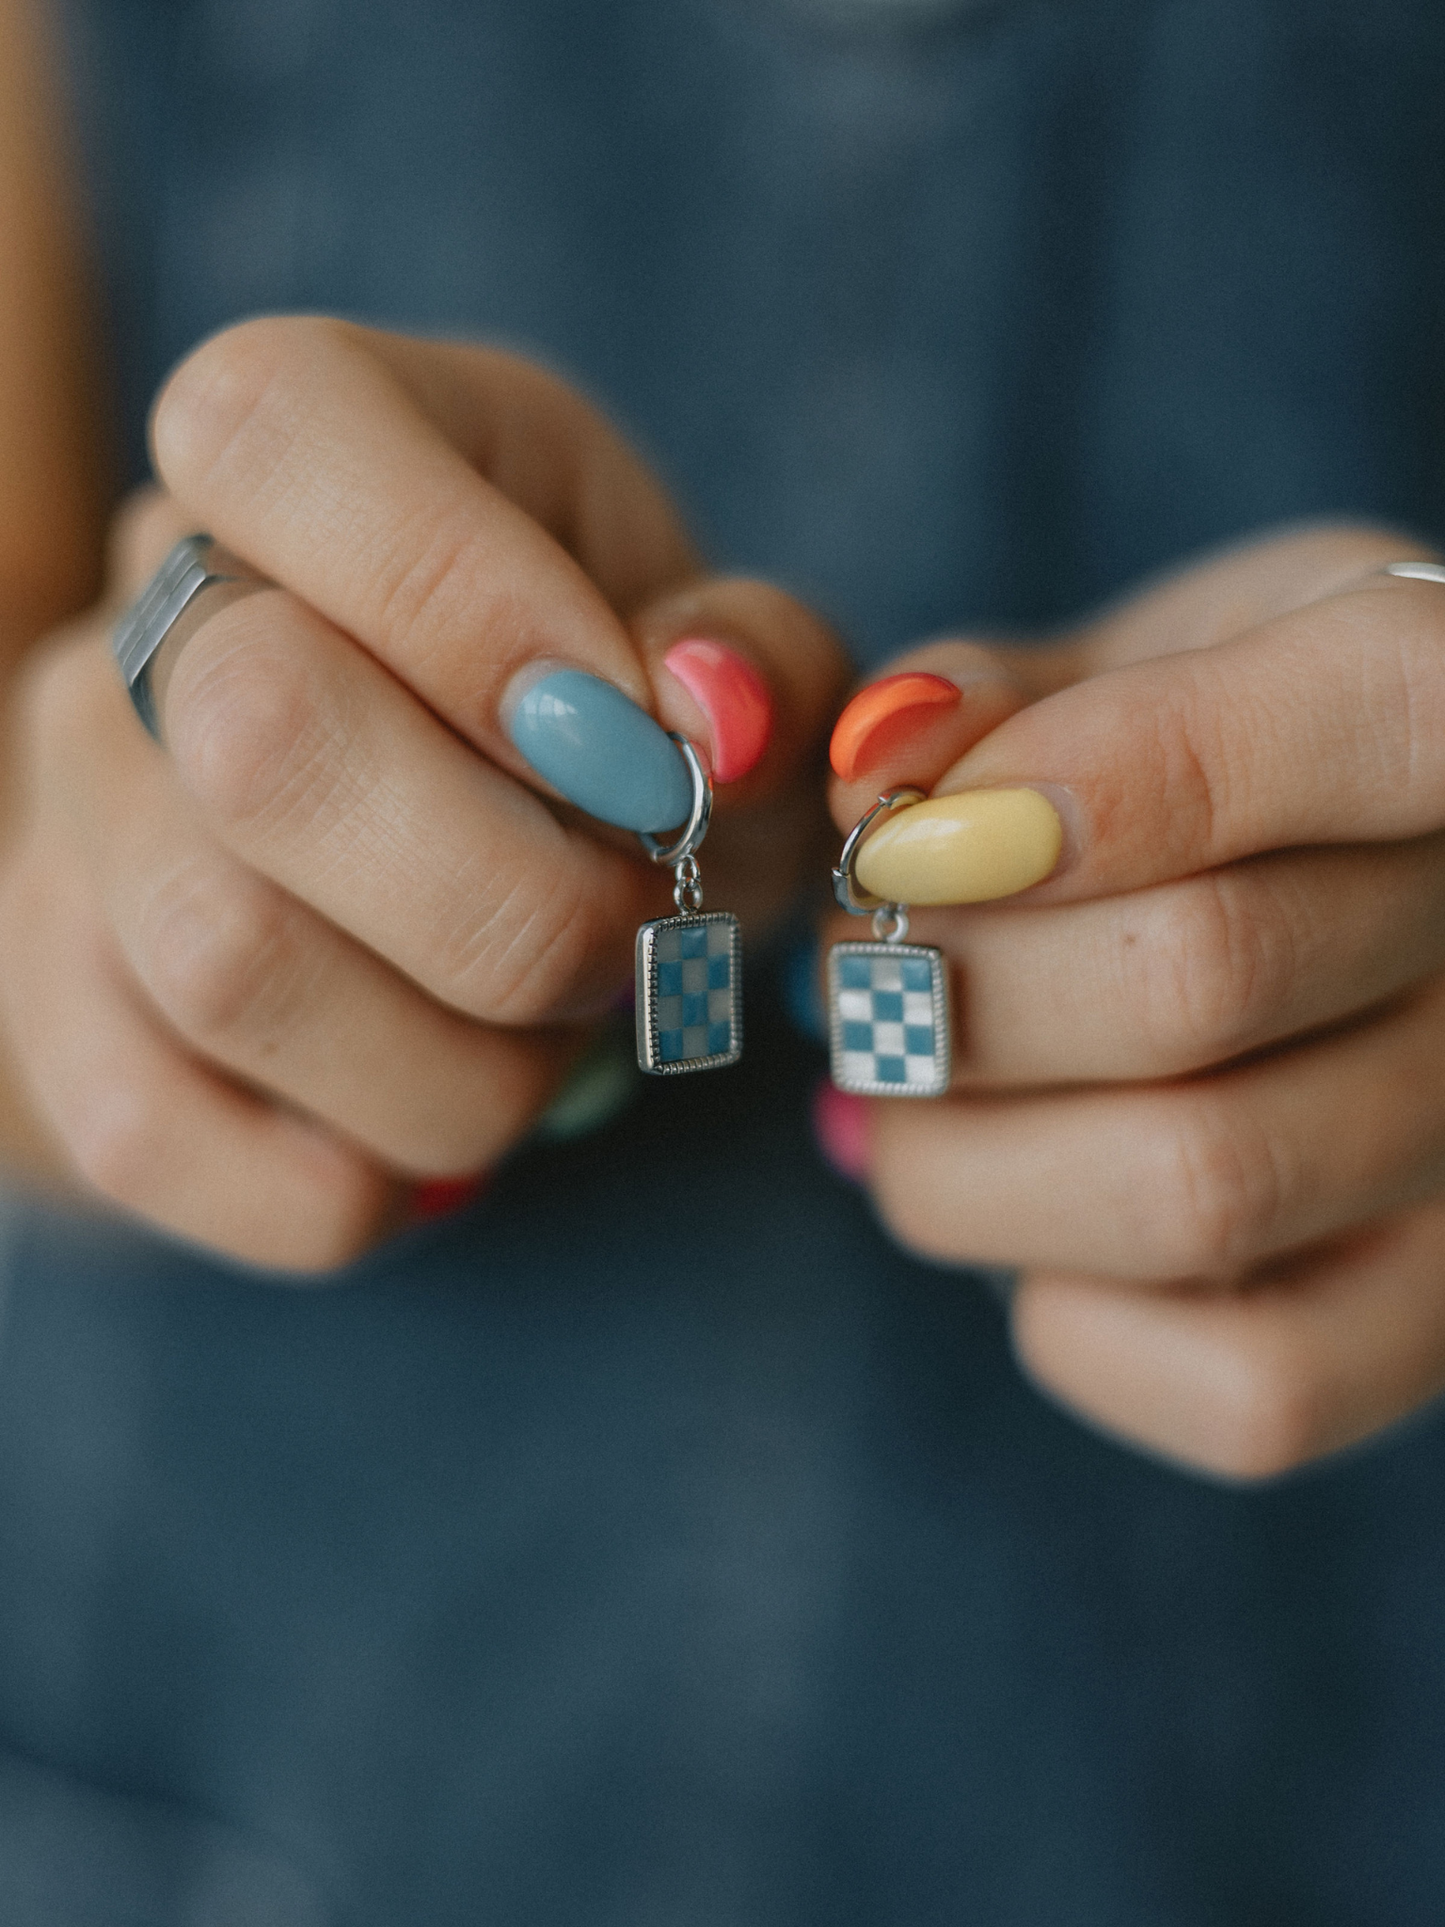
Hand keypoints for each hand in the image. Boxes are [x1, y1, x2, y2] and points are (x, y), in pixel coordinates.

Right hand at [0, 318, 843, 1271]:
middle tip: (627, 936)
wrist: (463, 844)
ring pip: (224, 966)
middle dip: (520, 900)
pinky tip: (438, 1130)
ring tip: (546, 1042)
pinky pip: (151, 1136)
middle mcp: (143, 612)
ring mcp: (73, 813)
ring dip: (464, 1066)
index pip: (283, 434)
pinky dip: (354, 1180)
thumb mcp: (720, 650)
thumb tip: (711, 713)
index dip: (477, 606)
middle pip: (262, 740)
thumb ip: (754, 656)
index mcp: (304, 443)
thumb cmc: (612, 724)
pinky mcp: (48, 1000)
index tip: (641, 754)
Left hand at [825, 524, 1444, 1478]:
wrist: (1325, 895)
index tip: (909, 830)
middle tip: (857, 963)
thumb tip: (876, 773)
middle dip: (943, 980)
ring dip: (956, 1156)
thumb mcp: (1128, 659)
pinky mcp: (1431, 1325)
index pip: (1382, 708)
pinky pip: (1249, 1387)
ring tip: (903, 1092)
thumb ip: (1001, 696)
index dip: (1112, 773)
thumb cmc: (1205, 757)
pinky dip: (1068, 1317)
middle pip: (1198, 977)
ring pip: (1193, 1189)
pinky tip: (1032, 1226)